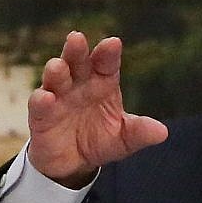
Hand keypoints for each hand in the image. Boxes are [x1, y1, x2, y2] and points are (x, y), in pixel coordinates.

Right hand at [27, 32, 167, 187]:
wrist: (74, 164)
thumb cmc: (100, 141)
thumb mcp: (124, 139)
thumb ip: (140, 132)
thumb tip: (162, 133)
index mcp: (102, 83)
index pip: (106, 64)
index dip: (108, 54)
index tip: (113, 43)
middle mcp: (79, 85)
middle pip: (77, 62)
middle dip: (76, 51)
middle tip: (77, 38)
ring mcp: (58, 98)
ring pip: (55, 78)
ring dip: (56, 70)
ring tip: (59, 66)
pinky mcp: (41, 116)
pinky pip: (39, 105)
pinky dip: (41, 100)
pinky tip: (46, 97)